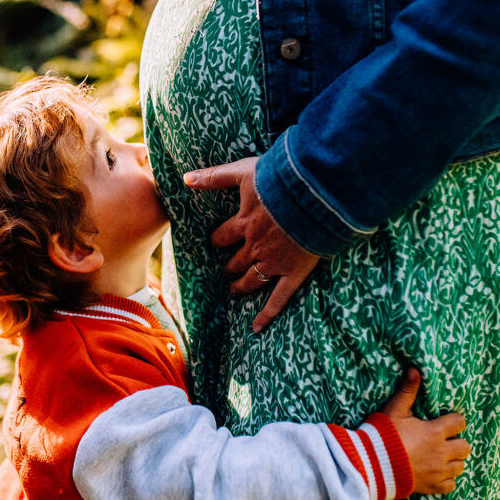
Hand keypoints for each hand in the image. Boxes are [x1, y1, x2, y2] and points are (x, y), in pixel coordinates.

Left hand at [184, 157, 319, 332]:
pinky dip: (267, 314)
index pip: (222, 236)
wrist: (314, 193)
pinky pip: (278, 298)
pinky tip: (256, 327)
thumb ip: (215, 176)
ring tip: (235, 290)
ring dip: (241, 286)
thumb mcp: (244, 171)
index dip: (218, 239)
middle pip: (236, 261)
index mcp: (244, 222)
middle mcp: (255, 245)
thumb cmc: (281, 179)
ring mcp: (274, 261)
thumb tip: (184, 178)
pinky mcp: (294, 271)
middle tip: (226, 270)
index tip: (215, 242)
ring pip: (252, 279)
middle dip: (229, 265)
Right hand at [380, 369, 470, 494]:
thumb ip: (407, 391)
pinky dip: (446, 479)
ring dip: (453, 461)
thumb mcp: (394, 410)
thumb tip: (415, 370)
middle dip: (457, 442)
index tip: (445, 421)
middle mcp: (441, 452)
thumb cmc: (383, 435)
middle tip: (444, 440)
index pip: (459, 422)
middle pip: (465, 447)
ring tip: (441, 457)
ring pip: (460, 466)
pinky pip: (451, 485)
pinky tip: (436, 473)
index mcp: (435, 432)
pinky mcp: (432, 487)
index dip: (454, 420)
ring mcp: (438, 472)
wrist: (371, 465)